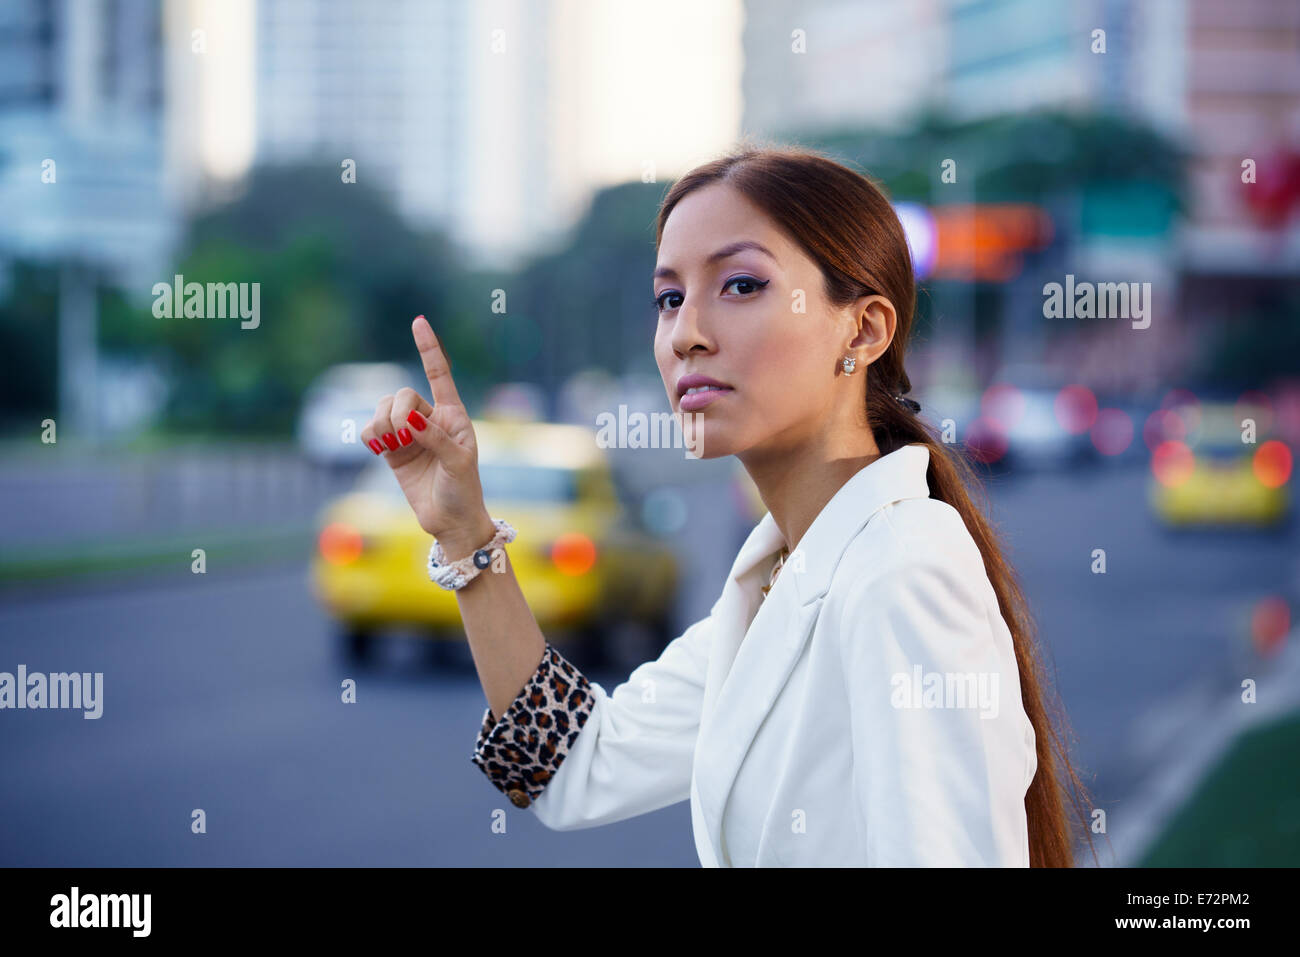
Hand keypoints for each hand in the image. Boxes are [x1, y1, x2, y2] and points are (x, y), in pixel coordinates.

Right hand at [362, 316, 491, 545]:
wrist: (449, 521)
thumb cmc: (463, 489)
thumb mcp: (458, 463)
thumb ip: (436, 438)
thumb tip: (410, 419)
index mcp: (453, 414)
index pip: (439, 373)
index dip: (428, 348)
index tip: (419, 321)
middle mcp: (430, 418)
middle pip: (403, 394)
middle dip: (398, 413)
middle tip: (407, 437)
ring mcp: (409, 433)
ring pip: (383, 409)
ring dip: (383, 425)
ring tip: (395, 447)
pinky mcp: (392, 450)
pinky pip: (372, 430)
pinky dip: (371, 436)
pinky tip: (381, 451)